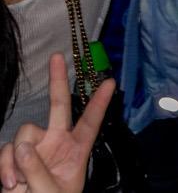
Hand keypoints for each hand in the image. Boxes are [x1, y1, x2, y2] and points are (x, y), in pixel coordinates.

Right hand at [0, 55, 112, 192]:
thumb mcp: (51, 190)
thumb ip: (38, 169)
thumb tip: (22, 146)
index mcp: (76, 150)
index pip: (90, 122)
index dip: (99, 103)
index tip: (110, 82)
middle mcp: (56, 143)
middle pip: (59, 105)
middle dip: (58, 80)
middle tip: (58, 56)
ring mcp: (34, 148)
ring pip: (25, 132)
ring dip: (19, 157)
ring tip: (20, 182)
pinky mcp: (14, 157)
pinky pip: (7, 150)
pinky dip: (6, 166)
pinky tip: (10, 183)